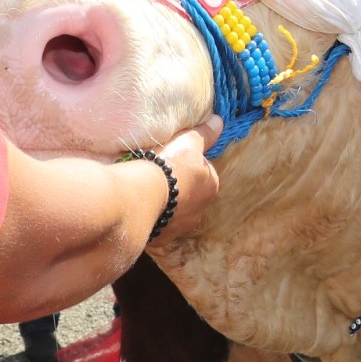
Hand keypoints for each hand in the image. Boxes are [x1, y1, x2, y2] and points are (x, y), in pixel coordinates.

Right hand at [152, 117, 222, 244]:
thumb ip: (204, 133)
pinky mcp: (161, 239)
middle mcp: (200, 211)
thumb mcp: (188, 141)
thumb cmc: (170, 164)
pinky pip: (157, 225)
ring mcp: (180, 228)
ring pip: (173, 212)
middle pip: (189, 194)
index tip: (171, 159)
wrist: (143, 195)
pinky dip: (151, 218)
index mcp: (211, 186)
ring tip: (147, 191)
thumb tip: (219, 122)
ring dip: (165, 203)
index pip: (202, 171)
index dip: (186, 163)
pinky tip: (140, 207)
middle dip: (177, 186)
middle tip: (158, 174)